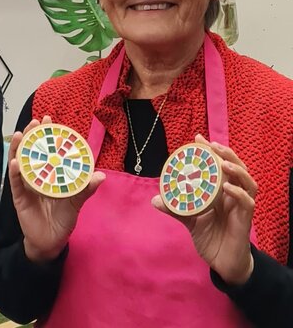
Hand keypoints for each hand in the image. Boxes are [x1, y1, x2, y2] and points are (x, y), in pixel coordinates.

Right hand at [8, 116, 104, 262]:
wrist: (51, 242)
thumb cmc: (62, 220)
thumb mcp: (76, 202)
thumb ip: (85, 189)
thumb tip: (101, 175)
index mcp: (48, 174)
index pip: (46, 150)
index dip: (46, 134)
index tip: (48, 119)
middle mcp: (35, 177)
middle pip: (31, 152)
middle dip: (31, 135)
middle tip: (35, 122)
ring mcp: (25, 186)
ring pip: (19, 163)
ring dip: (18, 148)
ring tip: (20, 134)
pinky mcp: (19, 198)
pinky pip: (16, 184)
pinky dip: (15, 173)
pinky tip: (15, 163)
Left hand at [151, 133, 255, 284]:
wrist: (222, 263)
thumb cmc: (211, 238)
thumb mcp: (190, 220)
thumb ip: (176, 208)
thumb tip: (155, 199)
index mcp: (222, 193)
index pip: (221, 167)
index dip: (212, 152)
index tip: (198, 138)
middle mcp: (234, 196)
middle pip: (238, 169)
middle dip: (226, 154)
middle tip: (211, 145)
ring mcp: (241, 208)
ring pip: (248, 183)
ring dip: (237, 170)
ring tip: (222, 162)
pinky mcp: (245, 221)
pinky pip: (247, 203)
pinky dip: (238, 193)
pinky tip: (228, 187)